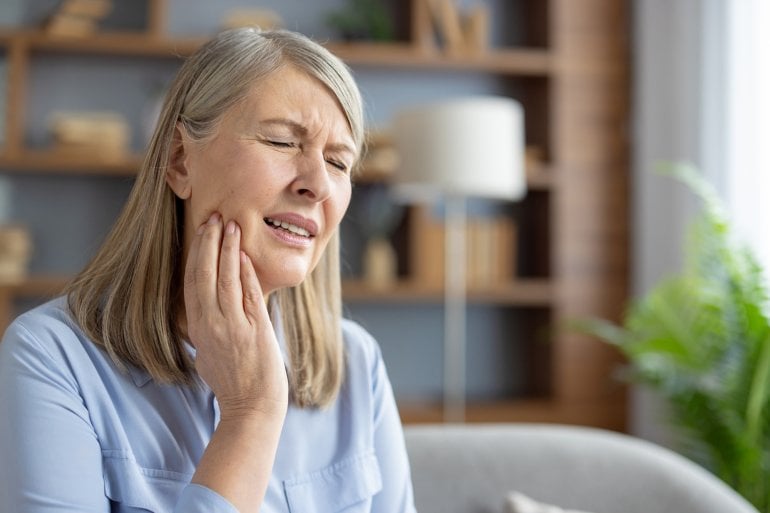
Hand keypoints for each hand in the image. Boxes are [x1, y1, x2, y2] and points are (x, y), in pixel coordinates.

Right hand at [183, 212, 288, 421]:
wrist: (252, 408)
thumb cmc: (233, 383)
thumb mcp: (209, 354)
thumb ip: (208, 329)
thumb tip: (208, 311)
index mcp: (197, 328)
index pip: (192, 282)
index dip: (195, 254)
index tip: (200, 232)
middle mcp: (210, 324)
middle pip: (204, 274)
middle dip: (208, 243)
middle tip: (214, 216)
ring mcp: (231, 326)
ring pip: (225, 279)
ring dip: (227, 249)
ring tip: (230, 224)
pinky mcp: (254, 330)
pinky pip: (248, 294)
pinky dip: (245, 272)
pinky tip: (245, 253)